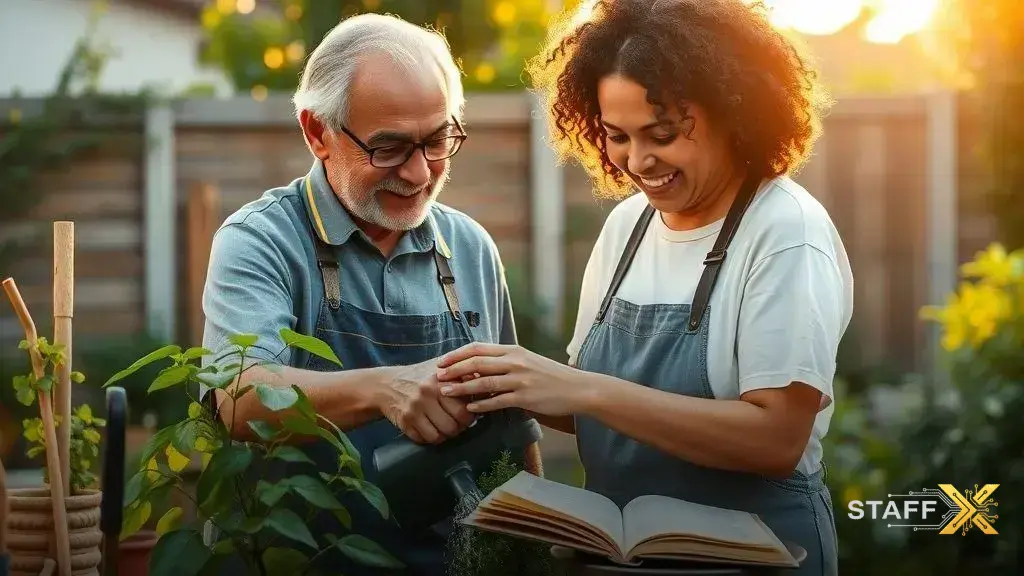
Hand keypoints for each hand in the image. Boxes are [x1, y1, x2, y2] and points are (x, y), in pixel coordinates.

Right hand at [381, 358, 476, 443]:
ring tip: (445, 428)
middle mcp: (427, 395)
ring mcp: (414, 409)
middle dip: (458, 428)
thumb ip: (462, 373)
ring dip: (444, 435)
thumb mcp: (440, 369)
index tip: (468, 415)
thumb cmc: (420, 377)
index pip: (464, 409)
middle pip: (453, 425)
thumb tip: (485, 384)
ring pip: (439, 436)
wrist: (386, 385)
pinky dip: (430, 438)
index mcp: (440, 381)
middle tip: (457, 424)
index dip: (469, 417)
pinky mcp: (404, 422)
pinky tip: (431, 430)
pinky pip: (424, 440)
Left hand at [435, 343, 582, 415]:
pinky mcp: (525, 398)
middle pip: (477, 362)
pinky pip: (498, 401)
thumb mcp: (528, 361)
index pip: (478, 348)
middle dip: (454, 369)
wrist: (577, 388)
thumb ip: (506, 362)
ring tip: (446, 392)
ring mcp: (520, 380)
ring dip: (462, 387)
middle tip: (437, 376)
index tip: (442, 361)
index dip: (457, 354)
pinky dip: (481, 405)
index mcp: (514, 351)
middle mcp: (515, 362)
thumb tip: (480, 367)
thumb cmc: (551, 376)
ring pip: (484, 382)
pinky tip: (470, 409)